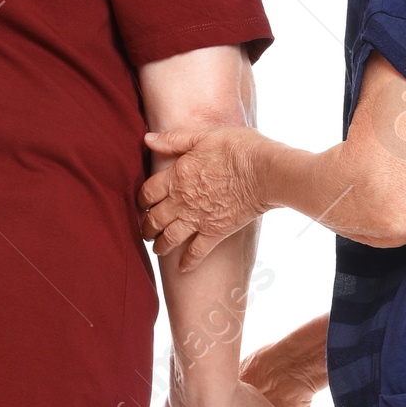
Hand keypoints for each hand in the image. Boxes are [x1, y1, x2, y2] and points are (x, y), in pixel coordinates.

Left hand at [140, 126, 267, 268]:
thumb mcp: (203, 138)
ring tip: (157, 249)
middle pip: (154, 218)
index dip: (141, 200)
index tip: (141, 204)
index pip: (147, 192)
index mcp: (176, 176)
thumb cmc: (237, 149)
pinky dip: (188, 262)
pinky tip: (182, 269)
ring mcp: (198, 219)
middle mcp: (182, 201)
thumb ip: (173, 140)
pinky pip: (197, 252)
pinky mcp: (216, 232)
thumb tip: (147, 139)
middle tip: (145, 231)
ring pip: (170, 237)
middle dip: (146, 226)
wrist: (264, 171)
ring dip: (160, 245)